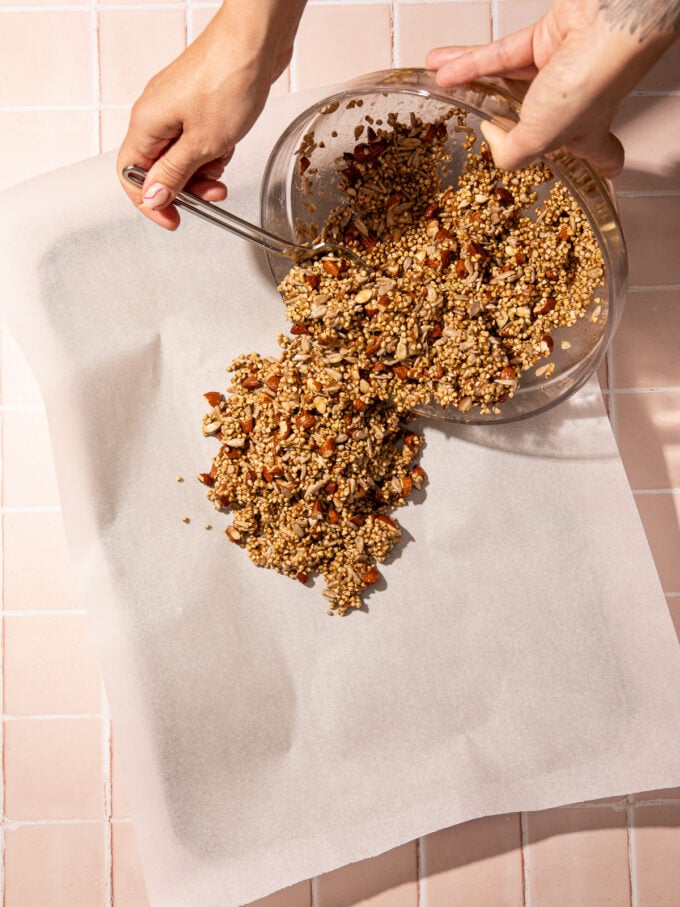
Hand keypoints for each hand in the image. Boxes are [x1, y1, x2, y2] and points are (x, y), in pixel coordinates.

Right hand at [117, 0, 305, 228]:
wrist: (255, 40)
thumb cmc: (228, 79)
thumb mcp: (203, 143)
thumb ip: (176, 174)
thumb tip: (154, 197)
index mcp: (146, 124)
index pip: (131, 176)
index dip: (150, 203)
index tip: (173, 219)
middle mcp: (155, 114)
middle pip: (159, 168)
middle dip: (187, 187)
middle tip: (213, 196)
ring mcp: (177, 107)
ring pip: (182, 155)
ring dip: (205, 169)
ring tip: (224, 162)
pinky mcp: (198, 103)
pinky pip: (199, 139)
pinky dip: (214, 149)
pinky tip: (229, 144)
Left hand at [426, 0, 678, 175]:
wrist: (607, 22)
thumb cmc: (587, 83)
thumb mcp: (541, 139)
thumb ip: (511, 152)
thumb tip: (491, 138)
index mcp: (585, 133)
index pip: (598, 155)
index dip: (598, 164)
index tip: (600, 173)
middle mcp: (575, 100)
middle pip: (535, 116)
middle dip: (502, 118)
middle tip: (479, 121)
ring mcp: (561, 67)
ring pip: (509, 79)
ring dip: (471, 79)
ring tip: (440, 81)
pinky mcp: (547, 35)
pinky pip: (502, 53)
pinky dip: (471, 60)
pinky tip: (443, 66)